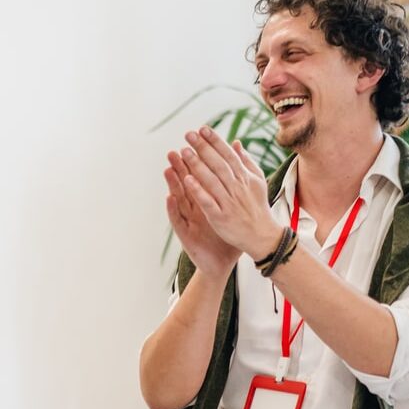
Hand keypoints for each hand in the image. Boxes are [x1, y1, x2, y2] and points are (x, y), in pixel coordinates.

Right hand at [165, 148, 240, 279]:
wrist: (222, 262)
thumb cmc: (227, 235)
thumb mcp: (232, 210)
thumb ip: (235, 189)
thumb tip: (241, 173)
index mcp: (207, 200)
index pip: (201, 177)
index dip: (197, 161)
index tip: (194, 145)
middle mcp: (194, 208)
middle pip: (187, 185)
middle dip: (181, 168)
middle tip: (174, 151)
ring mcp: (188, 221)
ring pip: (179, 199)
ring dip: (173, 184)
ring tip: (168, 169)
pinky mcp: (185, 234)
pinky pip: (178, 220)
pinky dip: (173, 209)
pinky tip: (169, 198)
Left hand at [175, 127, 278, 261]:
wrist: (262, 236)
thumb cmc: (257, 207)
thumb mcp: (257, 181)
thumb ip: (246, 162)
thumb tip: (236, 142)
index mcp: (245, 177)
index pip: (228, 155)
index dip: (215, 141)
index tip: (202, 128)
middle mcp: (237, 187)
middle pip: (218, 164)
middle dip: (203, 148)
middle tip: (189, 134)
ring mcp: (228, 202)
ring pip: (211, 180)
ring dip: (197, 165)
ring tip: (184, 151)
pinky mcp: (220, 217)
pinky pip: (208, 202)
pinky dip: (198, 191)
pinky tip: (187, 180)